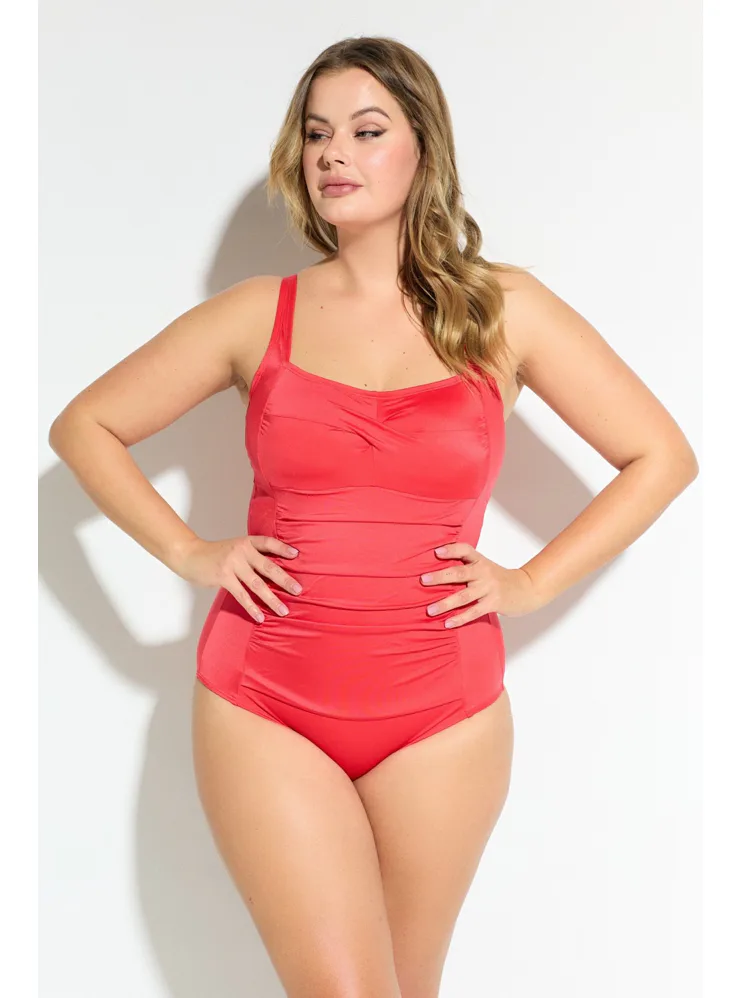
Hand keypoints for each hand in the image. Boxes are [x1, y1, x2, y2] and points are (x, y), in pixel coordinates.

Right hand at [174, 534, 302, 622]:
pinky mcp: (223, 577)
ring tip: (283, 610)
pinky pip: (242, 595)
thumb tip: (274, 571)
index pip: (268, 542)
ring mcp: (232, 564)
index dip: (282, 548)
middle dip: (284, 579)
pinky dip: (252, 607)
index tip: (296, 555)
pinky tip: (260, 616)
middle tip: (298, 590)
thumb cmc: (216, 554)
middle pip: (268, 566)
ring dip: (272, 599)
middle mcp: (241, 551)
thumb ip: (251, 555)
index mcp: (246, 542)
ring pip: (257, 584)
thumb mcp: (235, 548)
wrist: (191, 555)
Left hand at [420, 543, 542, 625]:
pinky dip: (459, 618)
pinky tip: (447, 623)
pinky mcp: (493, 603)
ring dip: (445, 603)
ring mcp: (489, 588)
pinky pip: (473, 612)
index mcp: (479, 560)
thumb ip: (466, 566)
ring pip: (463, 596)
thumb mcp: (484, 566)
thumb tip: (436, 572)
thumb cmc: (498, 578)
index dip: (450, 550)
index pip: (465, 550)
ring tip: (429, 610)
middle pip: (459, 573)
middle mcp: (483, 572)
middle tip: (423, 580)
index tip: (435, 552)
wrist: (526, 589)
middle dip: (440, 576)